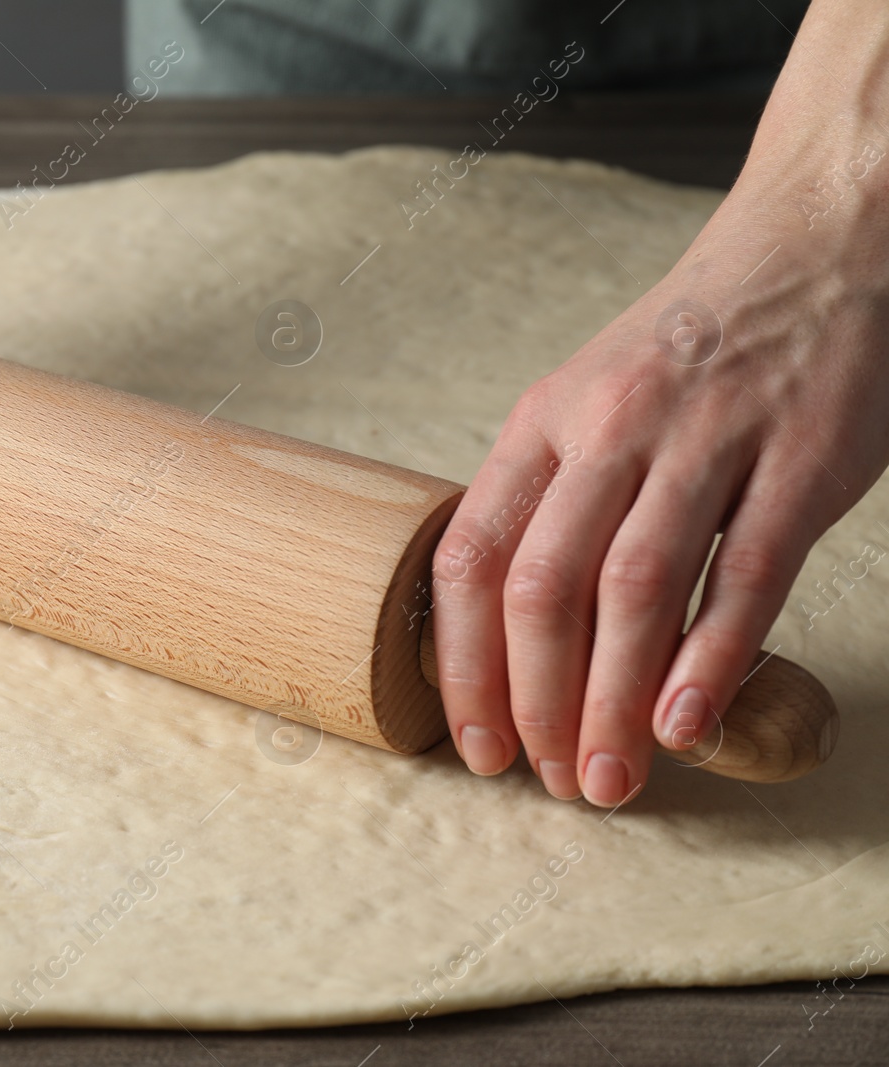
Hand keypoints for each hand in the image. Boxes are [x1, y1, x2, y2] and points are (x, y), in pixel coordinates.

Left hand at [431, 0, 888, 804]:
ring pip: (633, 590)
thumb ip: (546, 501)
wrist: (810, 248)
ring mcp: (706, 440)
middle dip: (534, 700)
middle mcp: (608, 428)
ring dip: (611, 699)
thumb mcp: (584, 402)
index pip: (470, 556)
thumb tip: (505, 633)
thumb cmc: (685, 349)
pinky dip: (710, 657)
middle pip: (543, 586)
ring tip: (607, 777)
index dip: (462, 662)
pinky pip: (743, 572)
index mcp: (540, 422)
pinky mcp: (801, 457)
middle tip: (547, 779)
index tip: (474, 741)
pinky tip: (684, 724)